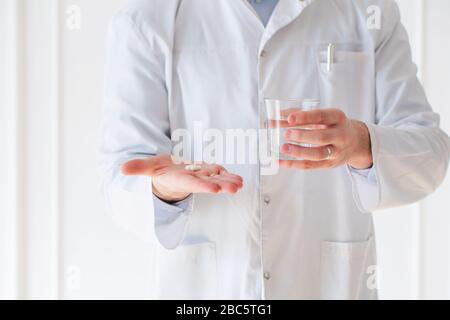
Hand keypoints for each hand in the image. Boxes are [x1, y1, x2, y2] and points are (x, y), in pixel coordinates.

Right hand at [121, 155, 243, 201]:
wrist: (168, 175)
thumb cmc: (159, 171)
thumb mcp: (147, 168)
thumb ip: (137, 168)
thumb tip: (122, 169)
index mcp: (180, 179)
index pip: (192, 183)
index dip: (203, 185)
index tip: (214, 189)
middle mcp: (193, 179)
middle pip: (209, 183)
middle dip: (222, 186)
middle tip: (235, 188)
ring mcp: (202, 176)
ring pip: (218, 179)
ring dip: (229, 182)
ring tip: (240, 183)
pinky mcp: (207, 171)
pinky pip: (220, 173)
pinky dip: (228, 175)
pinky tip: (238, 178)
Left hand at [279, 108, 372, 169]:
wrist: (356, 142)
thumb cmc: (332, 125)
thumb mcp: (323, 116)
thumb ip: (300, 114)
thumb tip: (275, 116)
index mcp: (338, 118)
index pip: (321, 116)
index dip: (305, 117)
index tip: (290, 118)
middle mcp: (340, 135)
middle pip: (321, 137)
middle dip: (302, 136)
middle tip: (286, 134)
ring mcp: (336, 151)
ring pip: (317, 154)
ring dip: (298, 152)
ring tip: (284, 148)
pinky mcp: (329, 163)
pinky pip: (310, 165)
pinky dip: (293, 164)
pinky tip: (280, 161)